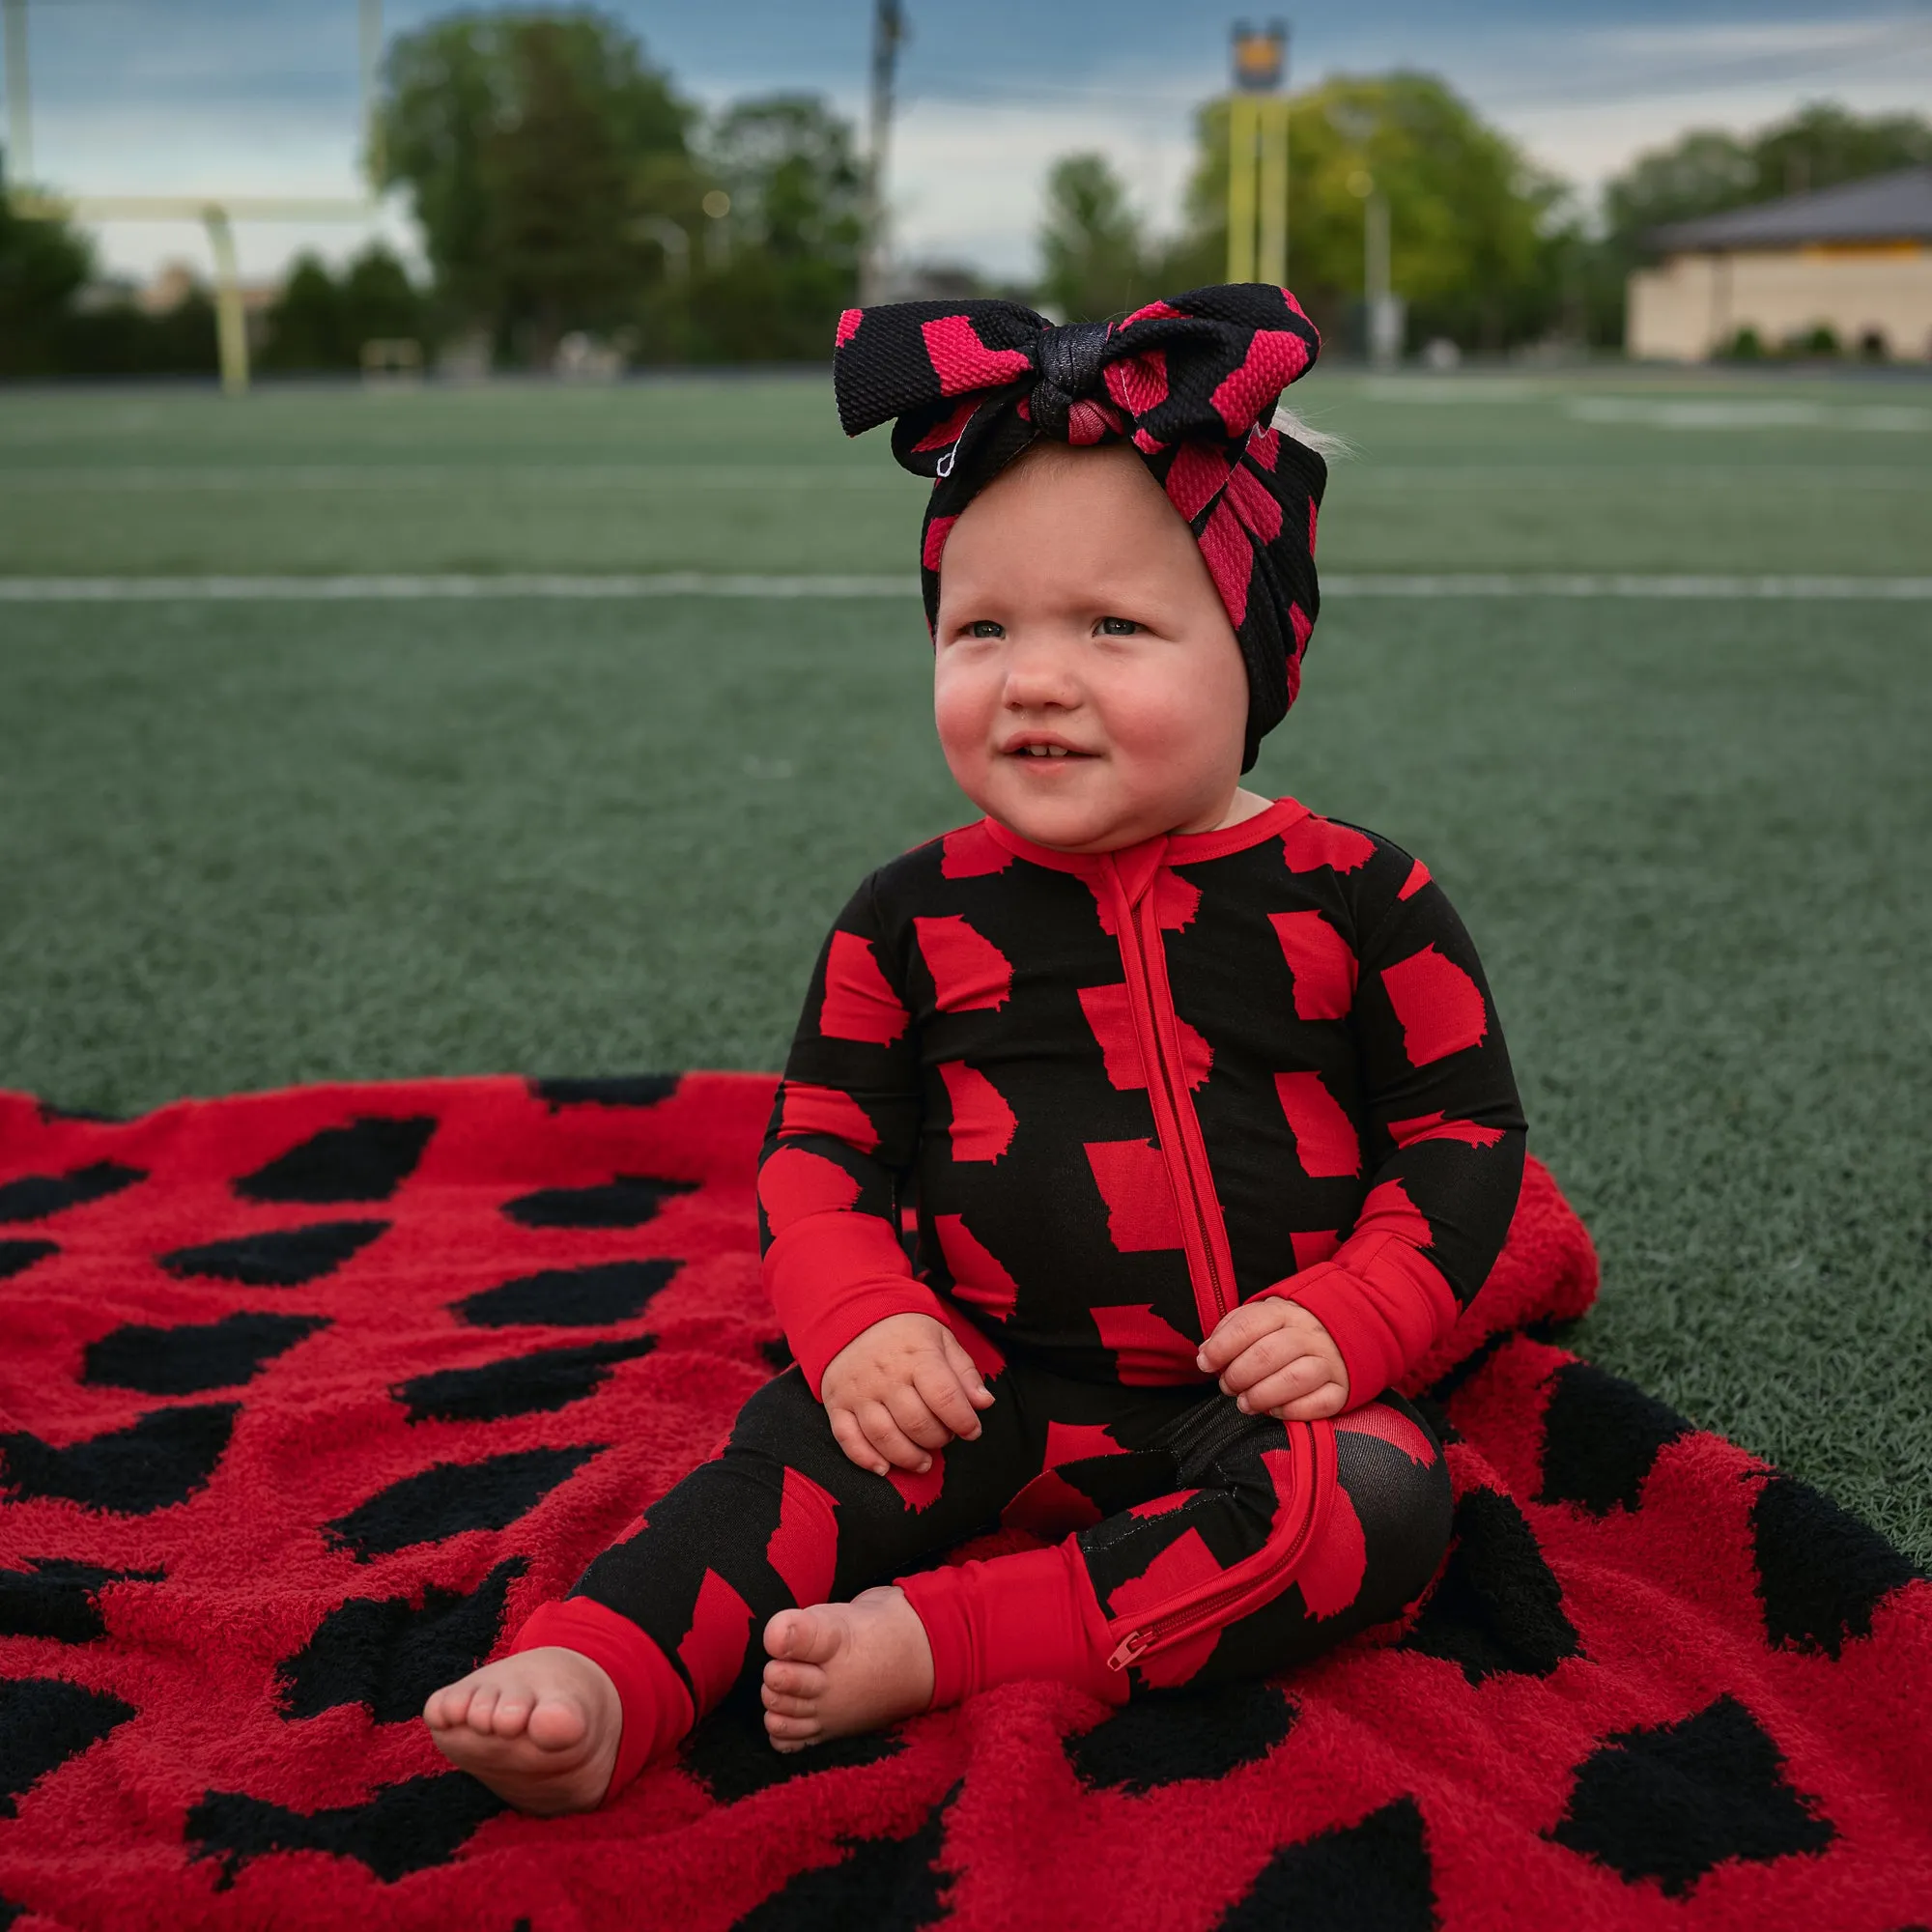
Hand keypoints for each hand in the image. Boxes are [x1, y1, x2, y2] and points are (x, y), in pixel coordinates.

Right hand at [820, 1312, 995, 1476]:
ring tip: (923, 1461)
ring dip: (908, 1457)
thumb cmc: (905, 1332)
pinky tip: (884, 1468)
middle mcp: (885, 1376)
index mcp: (916, 1356)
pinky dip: (865, 1459)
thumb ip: (964, 1373)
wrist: (853, 1314)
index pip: (945, 1398)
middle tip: (945, 1438)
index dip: (964, 1422)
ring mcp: (858, 1392)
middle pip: (917, 1423)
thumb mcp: (941, 1340)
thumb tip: (984, 1403)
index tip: (972, 1431)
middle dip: (938, 1439)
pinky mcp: (836, 1404)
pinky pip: (848, 1439)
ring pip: (884, 1437)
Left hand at [1197, 1298, 1348, 1421]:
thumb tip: (1206, 1354)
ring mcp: (1329, 1361)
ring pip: (1294, 1380)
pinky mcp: (1342, 1388)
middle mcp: (1309, 1334)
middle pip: (1268, 1354)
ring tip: (1245, 1403)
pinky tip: (1274, 1410)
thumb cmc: (1286, 1332)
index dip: (1222, 1346)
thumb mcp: (1259, 1320)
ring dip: (1262, 1396)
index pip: (1249, 1324)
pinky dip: (1292, 1411)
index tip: (1206, 1363)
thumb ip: (1230, 1332)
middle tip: (1227, 1386)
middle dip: (1239, 1375)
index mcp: (1284, 1312)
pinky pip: (1320, 1404)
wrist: (1340, 1335)